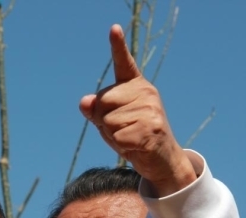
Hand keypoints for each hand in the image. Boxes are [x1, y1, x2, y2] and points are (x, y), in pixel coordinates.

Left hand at [79, 25, 195, 196]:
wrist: (160, 160)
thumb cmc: (132, 137)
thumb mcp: (109, 122)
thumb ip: (95, 110)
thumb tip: (84, 102)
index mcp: (135, 85)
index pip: (123, 63)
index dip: (118, 46)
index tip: (114, 29)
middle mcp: (145, 92)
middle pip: (103, 102)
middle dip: (103, 121)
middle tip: (121, 129)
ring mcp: (151, 109)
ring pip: (108, 122)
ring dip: (112, 136)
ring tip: (129, 138)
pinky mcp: (151, 128)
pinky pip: (118, 137)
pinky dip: (121, 147)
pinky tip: (135, 146)